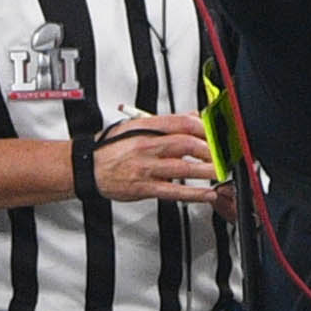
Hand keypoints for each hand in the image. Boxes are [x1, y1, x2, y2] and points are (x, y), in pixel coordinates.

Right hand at [88, 113, 219, 203]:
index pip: (182, 123)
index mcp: (145, 128)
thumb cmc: (111, 147)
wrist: (87, 167)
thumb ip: (165, 122)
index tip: (217, 134)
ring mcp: (146, 168)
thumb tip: (192, 116)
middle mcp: (146, 146)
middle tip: (224, 155)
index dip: (204, 128)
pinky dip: (194, 194)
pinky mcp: (144, 187)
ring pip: (182, 168)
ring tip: (221, 172)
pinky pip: (173, 191)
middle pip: (186, 144)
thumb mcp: (135, 126)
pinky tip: (207, 193)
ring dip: (206, 171)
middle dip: (210, 150)